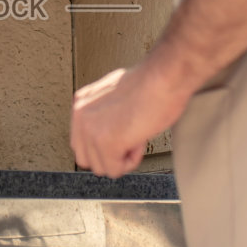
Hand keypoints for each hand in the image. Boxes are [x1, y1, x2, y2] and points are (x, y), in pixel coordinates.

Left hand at [71, 65, 190, 178]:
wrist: (165, 76)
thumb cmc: (151, 82)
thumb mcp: (115, 95)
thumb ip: (103, 115)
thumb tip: (108, 131)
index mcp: (81, 103)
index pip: (81, 143)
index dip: (105, 145)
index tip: (123, 132)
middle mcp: (80, 115)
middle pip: (87, 160)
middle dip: (110, 155)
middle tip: (131, 136)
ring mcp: (91, 130)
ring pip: (101, 168)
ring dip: (122, 157)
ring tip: (137, 133)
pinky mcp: (106, 142)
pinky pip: (115, 170)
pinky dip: (131, 161)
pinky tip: (140, 138)